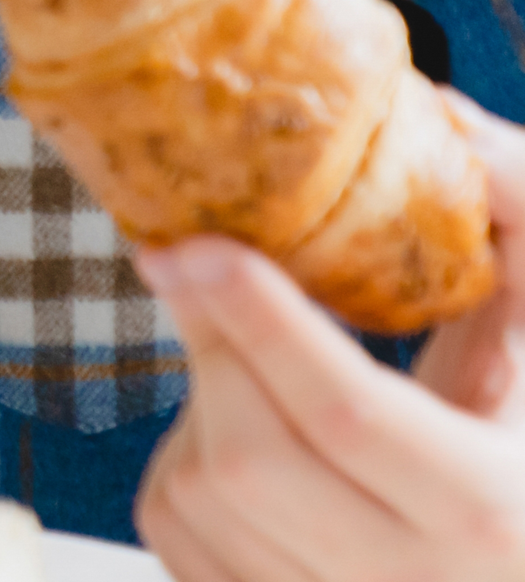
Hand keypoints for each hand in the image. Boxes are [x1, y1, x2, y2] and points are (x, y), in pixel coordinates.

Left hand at [136, 91, 524, 581]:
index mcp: (491, 509)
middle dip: (210, 342)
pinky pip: (169, 528)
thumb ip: (516, 221)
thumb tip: (450, 121)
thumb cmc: (519, 428)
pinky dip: (181, 458)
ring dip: (197, 399)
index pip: (349, 413)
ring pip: (201, 494)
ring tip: (253, 358)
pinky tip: (241, 428)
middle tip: (189, 261)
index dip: (261, 321)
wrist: (505, 552)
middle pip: (255, 453)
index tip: (193, 242)